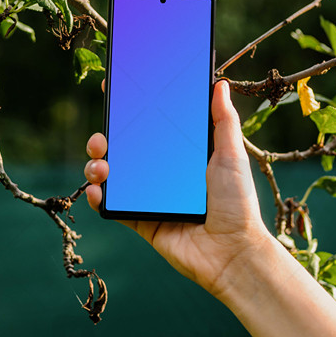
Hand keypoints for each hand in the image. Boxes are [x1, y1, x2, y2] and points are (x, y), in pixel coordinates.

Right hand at [83, 78, 273, 299]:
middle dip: (106, 137)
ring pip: (114, 174)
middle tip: (102, 136)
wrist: (232, 252)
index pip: (153, 125)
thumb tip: (220, 84)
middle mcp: (163, 173)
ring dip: (97, 165)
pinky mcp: (142, 221)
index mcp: (183, 154)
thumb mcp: (232, 156)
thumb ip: (224, 121)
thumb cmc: (238, 204)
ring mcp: (150, 197)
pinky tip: (97, 190)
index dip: (132, 108)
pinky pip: (113, 206)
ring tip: (100, 165)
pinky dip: (99, 197)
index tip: (114, 89)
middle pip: (126, 148)